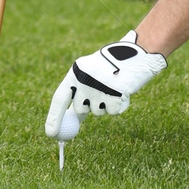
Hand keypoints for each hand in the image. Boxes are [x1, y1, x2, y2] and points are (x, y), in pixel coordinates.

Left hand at [44, 30, 167, 137]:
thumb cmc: (110, 67)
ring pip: (97, 112)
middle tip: (99, 96)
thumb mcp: (90, 75)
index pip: (59, 99)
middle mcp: (85, 80)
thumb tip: (71, 118)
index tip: (51, 134)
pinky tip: (123, 91)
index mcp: (76, 72)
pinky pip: (112, 111)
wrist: (137, 54)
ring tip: (113, 87)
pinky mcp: (115, 96)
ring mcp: (100, 89)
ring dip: (105, 105)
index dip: (54, 118)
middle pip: (79, 109)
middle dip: (87, 108)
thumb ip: (80, 93)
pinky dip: (118, 105)